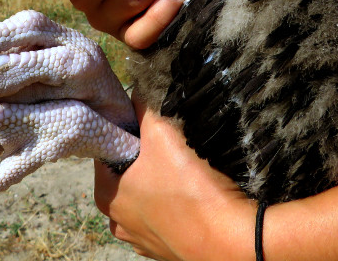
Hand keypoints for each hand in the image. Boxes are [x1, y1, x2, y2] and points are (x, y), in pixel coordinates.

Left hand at [93, 95, 256, 260]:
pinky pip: (167, 215)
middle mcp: (117, 220)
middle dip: (145, 155)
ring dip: (162, 179)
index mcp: (105, 195)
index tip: (146, 121)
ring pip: (147, 194)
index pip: (105, 150)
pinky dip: (176, 202)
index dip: (125, 130)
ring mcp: (142, 238)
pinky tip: (193, 192)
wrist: (232, 240)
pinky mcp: (168, 248)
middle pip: (126, 172)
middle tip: (169, 142)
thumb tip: (135, 92)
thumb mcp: (161, 134)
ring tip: (185, 167)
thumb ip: (143, 108)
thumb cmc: (190, 189)